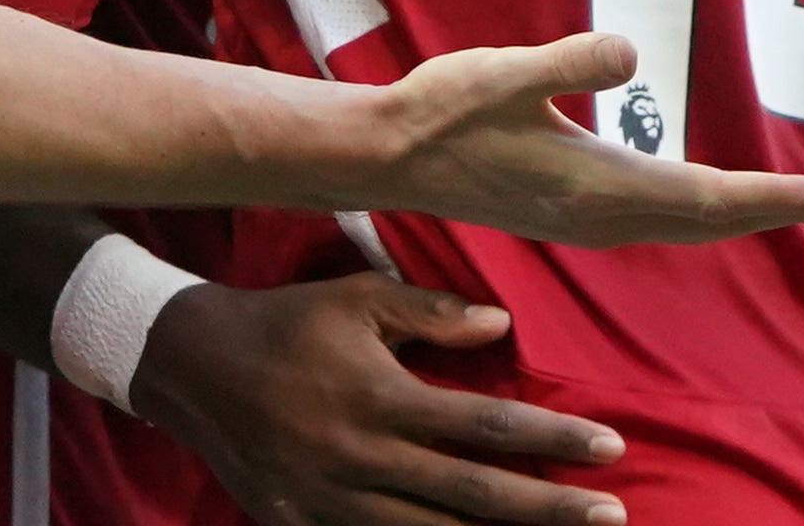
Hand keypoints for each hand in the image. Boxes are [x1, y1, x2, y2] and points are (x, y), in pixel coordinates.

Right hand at [134, 275, 628, 525]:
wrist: (191, 367)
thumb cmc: (288, 323)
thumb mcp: (359, 299)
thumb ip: (432, 314)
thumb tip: (502, 326)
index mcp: (382, 397)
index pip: (486, 425)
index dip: (552, 438)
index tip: (609, 448)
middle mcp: (362, 458)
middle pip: (471, 495)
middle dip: (546, 510)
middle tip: (612, 517)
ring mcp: (331, 504)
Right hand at [363, 32, 803, 246]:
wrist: (385, 157)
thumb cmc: (441, 108)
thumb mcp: (504, 72)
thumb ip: (566, 63)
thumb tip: (630, 52)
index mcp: (599, 186)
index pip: (713, 198)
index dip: (781, 198)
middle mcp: (602, 215)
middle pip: (716, 221)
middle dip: (787, 210)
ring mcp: (587, 219)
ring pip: (692, 224)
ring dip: (752, 213)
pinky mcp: (573, 212)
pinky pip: (664, 218)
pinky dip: (710, 211)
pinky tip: (717, 199)